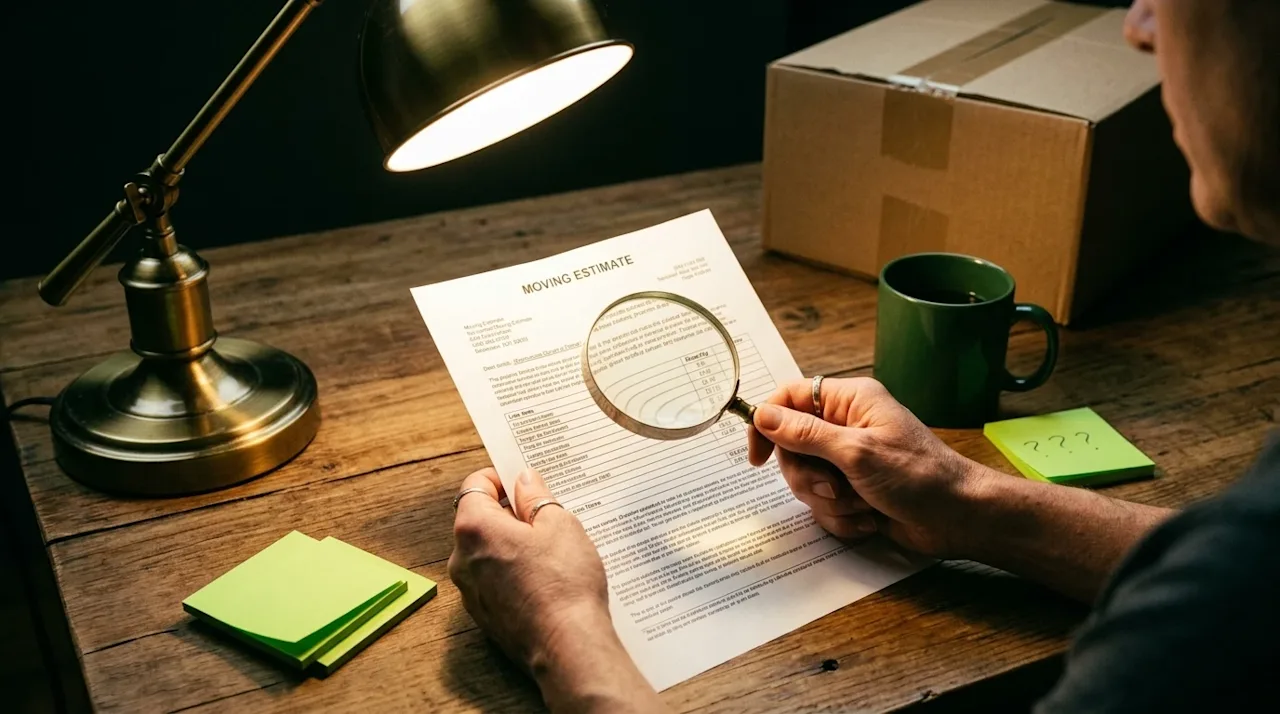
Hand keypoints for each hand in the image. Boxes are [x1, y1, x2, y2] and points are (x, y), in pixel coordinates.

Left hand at [449, 467, 664, 712]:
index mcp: (475, 529)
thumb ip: (536, 497)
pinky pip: (494, 580)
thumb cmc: (564, 583)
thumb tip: (524, 480)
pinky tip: (545, 578)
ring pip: (486, 552)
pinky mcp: (484, 615)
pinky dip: (512, 571)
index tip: (522, 480)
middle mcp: (461, 559)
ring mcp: (470, 591)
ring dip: (511, 543)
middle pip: (478, 520)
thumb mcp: (560, 525)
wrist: (567, 646)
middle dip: (509, 512)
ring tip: (550, 550)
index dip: (499, 477)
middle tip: (545, 515)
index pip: (474, 485)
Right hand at [747, 377, 987, 557]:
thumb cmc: (919, 476)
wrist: (958, 518)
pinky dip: (841, 516)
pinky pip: (823, 504)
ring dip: (827, 500)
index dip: (767, 424)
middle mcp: (846, 426)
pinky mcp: (853, 489)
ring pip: (805, 480)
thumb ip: (805, 433)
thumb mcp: (856, 452)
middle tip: (834, 487)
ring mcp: (848, 460)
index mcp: (849, 401)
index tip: (757, 456)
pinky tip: (868, 518)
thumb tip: (763, 415)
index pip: (789, 398)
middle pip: (791, 447)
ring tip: (861, 504)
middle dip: (808, 476)